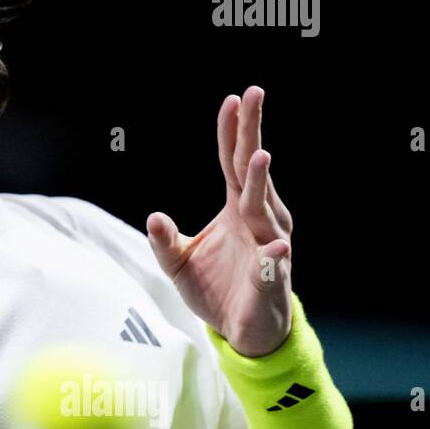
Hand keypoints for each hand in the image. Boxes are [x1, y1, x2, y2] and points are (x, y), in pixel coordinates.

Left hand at [146, 86, 293, 356]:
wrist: (242, 332)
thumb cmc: (215, 290)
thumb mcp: (176, 263)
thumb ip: (164, 240)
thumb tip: (153, 216)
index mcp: (237, 209)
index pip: (233, 162)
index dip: (232, 132)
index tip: (233, 99)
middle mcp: (258, 220)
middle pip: (252, 171)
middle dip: (252, 135)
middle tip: (253, 96)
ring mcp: (270, 247)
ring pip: (266, 210)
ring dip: (261, 184)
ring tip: (259, 157)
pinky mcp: (272, 281)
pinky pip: (274, 266)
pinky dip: (274, 256)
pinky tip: (276, 246)